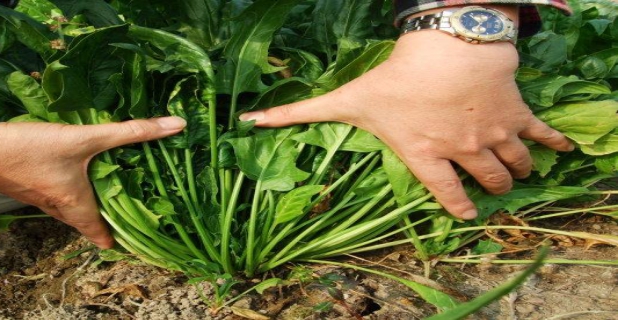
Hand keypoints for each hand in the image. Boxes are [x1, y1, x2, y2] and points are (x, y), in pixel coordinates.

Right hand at [0, 117, 185, 247]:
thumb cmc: (29, 148)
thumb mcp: (84, 138)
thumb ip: (131, 131)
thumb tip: (176, 125)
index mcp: (76, 207)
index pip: (103, 237)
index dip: (125, 241)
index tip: (146, 239)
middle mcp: (59, 209)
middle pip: (90, 223)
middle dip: (112, 221)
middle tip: (139, 210)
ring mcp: (41, 199)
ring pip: (74, 209)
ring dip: (94, 203)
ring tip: (117, 190)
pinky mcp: (29, 186)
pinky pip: (60, 195)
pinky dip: (76, 189)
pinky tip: (82, 171)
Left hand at [240, 32, 572, 219]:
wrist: (447, 48)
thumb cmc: (395, 80)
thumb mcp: (345, 100)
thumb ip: (298, 114)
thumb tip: (248, 122)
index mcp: (425, 156)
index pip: (445, 195)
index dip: (458, 209)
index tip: (467, 215)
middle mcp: (463, 153)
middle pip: (489, 182)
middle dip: (493, 188)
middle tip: (493, 187)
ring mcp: (494, 135)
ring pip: (515, 164)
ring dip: (519, 170)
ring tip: (519, 171)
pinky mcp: (517, 114)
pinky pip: (543, 134)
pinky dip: (556, 144)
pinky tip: (567, 151)